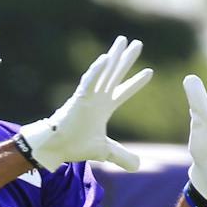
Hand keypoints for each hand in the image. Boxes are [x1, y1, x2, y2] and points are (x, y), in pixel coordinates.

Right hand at [18, 35, 152, 171]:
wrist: (57, 147)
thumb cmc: (75, 146)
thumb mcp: (104, 152)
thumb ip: (122, 156)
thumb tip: (139, 166)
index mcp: (103, 108)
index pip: (123, 92)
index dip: (136, 83)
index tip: (149, 72)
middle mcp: (97, 98)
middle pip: (115, 74)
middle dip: (126, 59)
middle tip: (137, 43)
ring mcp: (88, 96)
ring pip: (104, 71)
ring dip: (113, 57)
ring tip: (123, 40)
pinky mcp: (78, 97)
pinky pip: (89, 81)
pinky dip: (96, 70)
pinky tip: (105, 58)